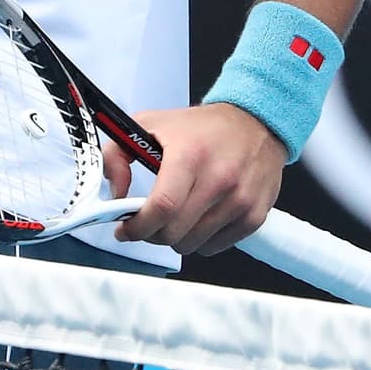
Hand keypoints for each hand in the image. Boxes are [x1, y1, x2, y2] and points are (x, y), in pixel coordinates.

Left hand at [104, 103, 285, 255]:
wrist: (255, 123)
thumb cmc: (202, 127)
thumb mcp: (150, 124)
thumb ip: (117, 154)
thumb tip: (115, 193)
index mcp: (190, 155)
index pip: (162, 207)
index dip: (138, 226)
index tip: (125, 229)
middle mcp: (219, 179)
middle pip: (175, 232)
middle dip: (152, 233)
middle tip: (149, 222)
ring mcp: (239, 200)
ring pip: (193, 244)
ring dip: (176, 237)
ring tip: (176, 216)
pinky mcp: (254, 215)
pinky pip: (215, 246)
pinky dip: (200, 240)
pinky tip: (198, 218)